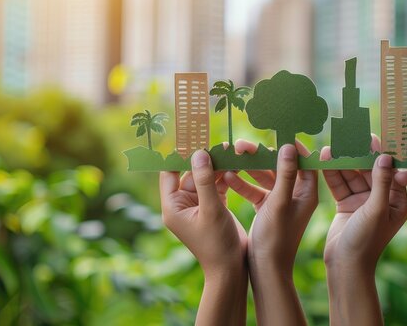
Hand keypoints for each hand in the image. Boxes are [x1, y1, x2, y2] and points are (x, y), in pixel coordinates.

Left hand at [160, 149, 247, 324]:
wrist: (232, 270)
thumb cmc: (218, 244)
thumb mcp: (211, 210)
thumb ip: (206, 181)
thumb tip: (198, 153)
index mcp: (173, 206)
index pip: (169, 173)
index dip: (179, 155)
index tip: (190, 135)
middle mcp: (182, 205)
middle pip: (190, 173)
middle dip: (205, 159)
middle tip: (219, 141)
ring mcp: (198, 206)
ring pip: (205, 178)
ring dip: (217, 166)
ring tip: (231, 150)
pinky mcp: (212, 207)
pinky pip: (216, 186)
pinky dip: (225, 177)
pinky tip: (236, 165)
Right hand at [223, 140, 317, 325]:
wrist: (265, 270)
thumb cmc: (276, 238)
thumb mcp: (280, 203)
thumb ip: (286, 174)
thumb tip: (289, 146)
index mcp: (308, 193)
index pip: (304, 161)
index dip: (292, 146)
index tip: (276, 132)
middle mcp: (297, 195)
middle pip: (281, 166)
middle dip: (261, 154)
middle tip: (242, 144)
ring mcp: (282, 202)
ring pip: (266, 177)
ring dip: (249, 167)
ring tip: (230, 156)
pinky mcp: (268, 209)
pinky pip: (256, 190)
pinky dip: (243, 183)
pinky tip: (226, 177)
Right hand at [320, 135, 406, 325]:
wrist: (344, 267)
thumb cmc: (367, 243)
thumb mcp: (377, 211)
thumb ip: (381, 183)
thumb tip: (385, 156)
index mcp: (399, 201)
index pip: (396, 171)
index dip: (390, 153)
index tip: (383, 134)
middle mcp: (383, 199)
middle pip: (372, 169)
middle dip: (362, 153)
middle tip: (355, 134)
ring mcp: (364, 201)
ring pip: (354, 174)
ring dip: (344, 160)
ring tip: (333, 145)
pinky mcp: (347, 204)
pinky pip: (340, 183)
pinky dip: (333, 172)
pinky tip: (324, 158)